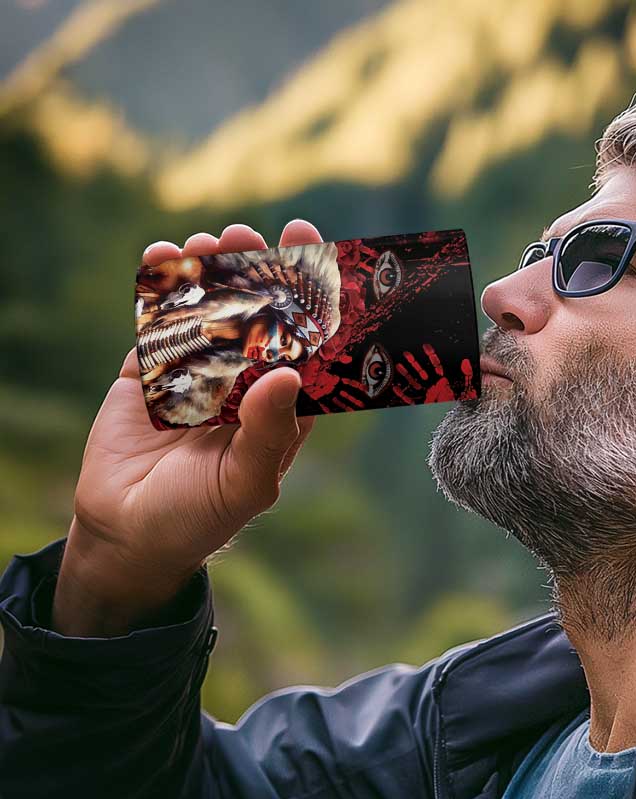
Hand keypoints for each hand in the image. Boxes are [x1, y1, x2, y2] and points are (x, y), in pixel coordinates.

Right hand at [52, 220, 323, 635]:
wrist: (128, 534)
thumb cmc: (200, 517)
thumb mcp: (245, 482)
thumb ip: (269, 431)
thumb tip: (288, 372)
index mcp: (280, 407)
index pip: (305, 346)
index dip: (312, 302)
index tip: (315, 257)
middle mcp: (243, 383)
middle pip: (257, 316)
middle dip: (257, 273)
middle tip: (251, 234)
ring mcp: (196, 373)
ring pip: (209, 311)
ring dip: (210, 273)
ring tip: (208, 242)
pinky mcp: (150, 371)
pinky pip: (158, 322)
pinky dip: (159, 289)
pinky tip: (163, 257)